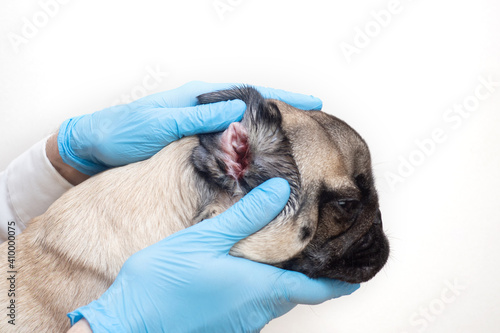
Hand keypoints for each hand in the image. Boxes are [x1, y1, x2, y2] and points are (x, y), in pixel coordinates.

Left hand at [58, 81, 322, 174]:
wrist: (95, 146)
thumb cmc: (123, 132)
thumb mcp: (160, 122)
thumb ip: (196, 117)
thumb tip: (237, 108)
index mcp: (199, 98)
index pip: (249, 92)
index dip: (282, 97)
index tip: (312, 102)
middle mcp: (204, 110)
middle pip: (253, 108)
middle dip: (284, 113)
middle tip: (314, 122)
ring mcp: (201, 127)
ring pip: (243, 127)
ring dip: (269, 133)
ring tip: (296, 142)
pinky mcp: (194, 144)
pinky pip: (228, 144)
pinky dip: (247, 149)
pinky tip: (259, 160)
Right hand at [67, 178, 358, 332]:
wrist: (127, 324)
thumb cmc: (163, 281)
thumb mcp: (205, 239)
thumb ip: (246, 217)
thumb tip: (280, 192)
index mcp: (259, 289)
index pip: (315, 290)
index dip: (338, 283)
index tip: (356, 275)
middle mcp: (256, 312)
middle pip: (296, 295)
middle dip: (311, 277)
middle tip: (317, 252)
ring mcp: (239, 324)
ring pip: (274, 302)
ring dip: (285, 283)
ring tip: (286, 256)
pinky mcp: (223, 327)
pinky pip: (253, 308)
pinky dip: (261, 290)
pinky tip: (246, 272)